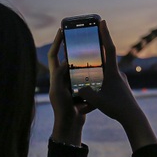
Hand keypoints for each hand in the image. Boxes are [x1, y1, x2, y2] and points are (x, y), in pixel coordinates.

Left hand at [48, 29, 93, 144]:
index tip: (62, 29)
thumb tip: (66, 60)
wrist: (69, 126)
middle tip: (84, 37)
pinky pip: (88, 80)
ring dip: (87, 62)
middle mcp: (63, 79)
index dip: (57, 41)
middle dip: (76, 49)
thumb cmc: (61, 109)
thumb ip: (59, 76)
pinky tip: (103, 69)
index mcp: (55, 76)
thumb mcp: (58, 91)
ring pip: (80, 69)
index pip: (54, 54)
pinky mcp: (81, 92)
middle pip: (69, 59)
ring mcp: (72, 85)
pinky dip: (94, 76)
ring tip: (95, 51)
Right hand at [79, 20, 156, 150]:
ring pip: (107, 68)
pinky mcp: (120, 87)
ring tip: (89, 63)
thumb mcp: (97, 101)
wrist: (133, 118)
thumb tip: (77, 88)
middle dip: (100, 46)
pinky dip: (101, 77)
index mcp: (112, 72)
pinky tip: (95, 84)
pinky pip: (109, 78)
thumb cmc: (117, 108)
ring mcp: (120, 80)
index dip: (105, 34)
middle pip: (107, 55)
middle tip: (92, 35)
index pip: (108, 48)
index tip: (102, 21)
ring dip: (99, 65)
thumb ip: (85, 93)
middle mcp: (117, 73)